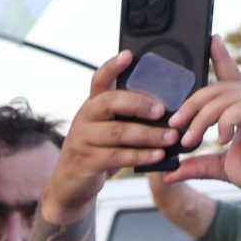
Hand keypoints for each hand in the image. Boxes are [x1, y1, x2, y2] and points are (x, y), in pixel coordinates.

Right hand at [43, 51, 174, 224]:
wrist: (70, 185)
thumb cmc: (98, 152)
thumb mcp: (107, 130)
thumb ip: (127, 117)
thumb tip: (167, 109)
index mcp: (92, 106)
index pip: (99, 80)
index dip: (112, 66)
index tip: (128, 55)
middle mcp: (84, 118)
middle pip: (110, 102)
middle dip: (138, 104)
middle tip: (161, 109)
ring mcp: (82, 140)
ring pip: (117, 132)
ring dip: (148, 135)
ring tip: (171, 137)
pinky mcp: (85, 162)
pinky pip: (116, 156)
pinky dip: (140, 156)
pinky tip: (157, 156)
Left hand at [162, 36, 240, 209]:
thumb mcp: (226, 168)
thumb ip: (200, 164)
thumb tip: (169, 172)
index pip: (231, 76)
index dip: (220, 56)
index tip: (210, 40)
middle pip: (217, 88)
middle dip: (191, 105)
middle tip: (175, 125)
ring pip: (225, 97)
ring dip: (201, 118)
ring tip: (190, 140)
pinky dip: (224, 122)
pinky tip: (220, 140)